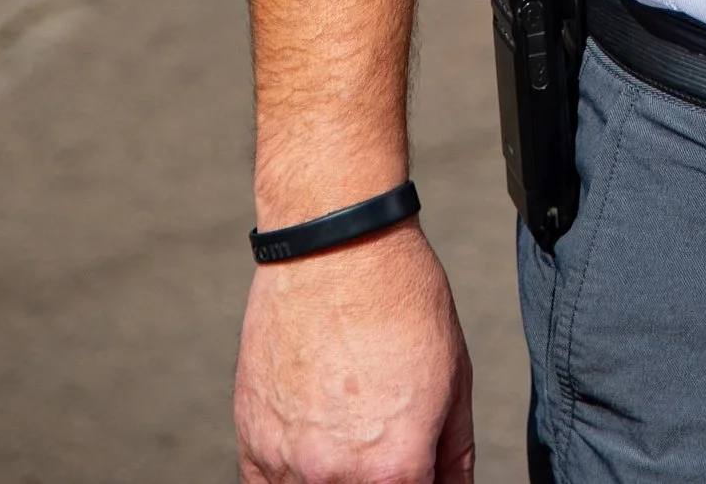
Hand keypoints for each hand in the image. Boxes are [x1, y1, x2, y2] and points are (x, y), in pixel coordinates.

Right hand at [236, 226, 473, 483]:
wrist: (336, 245)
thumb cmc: (401, 300)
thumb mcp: (454, 378)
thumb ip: (454, 455)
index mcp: (394, 468)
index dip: (418, 481)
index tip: (415, 464)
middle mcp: (335, 477)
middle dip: (379, 474)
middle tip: (383, 436)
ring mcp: (286, 463)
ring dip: (335, 475)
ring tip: (350, 424)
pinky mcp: (251, 442)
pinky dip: (291, 475)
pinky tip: (312, 440)